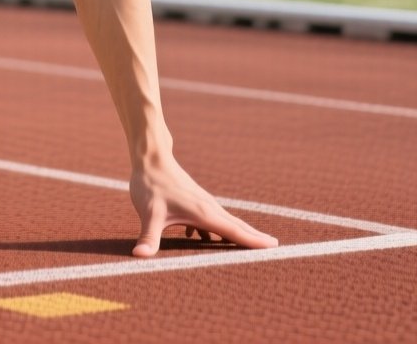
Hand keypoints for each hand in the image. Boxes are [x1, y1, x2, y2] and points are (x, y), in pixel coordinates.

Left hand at [129, 158, 277, 256]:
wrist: (150, 159)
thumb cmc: (150, 186)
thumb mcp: (149, 215)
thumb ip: (148, 237)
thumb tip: (139, 256)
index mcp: (203, 213)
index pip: (233, 231)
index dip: (253, 240)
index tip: (273, 247)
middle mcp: (208, 208)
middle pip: (236, 226)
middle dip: (255, 237)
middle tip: (277, 247)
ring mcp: (202, 203)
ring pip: (225, 222)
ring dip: (238, 233)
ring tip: (252, 245)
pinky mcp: (194, 201)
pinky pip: (211, 219)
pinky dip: (215, 230)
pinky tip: (203, 239)